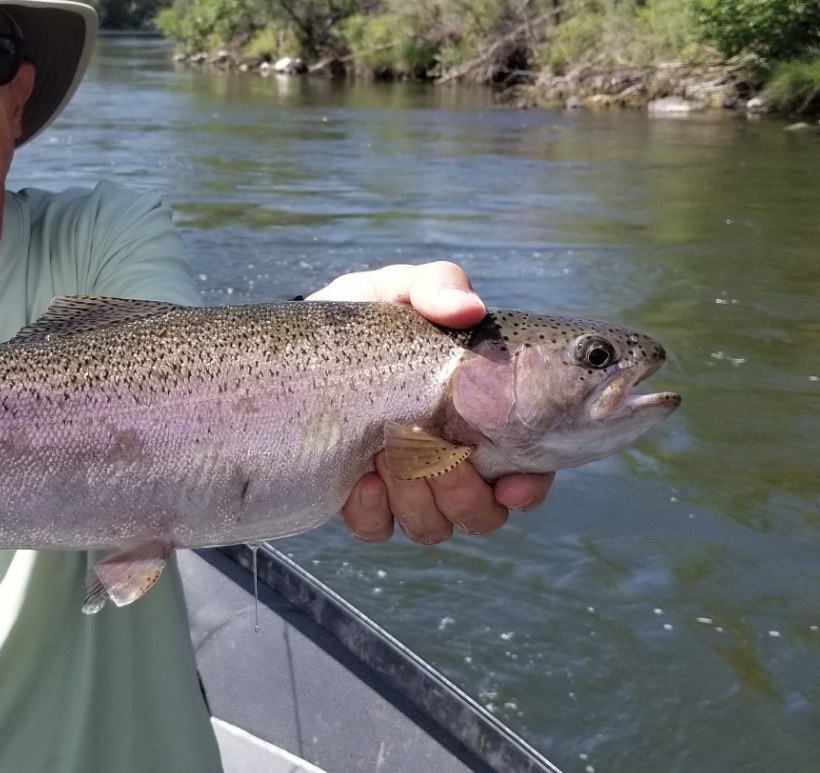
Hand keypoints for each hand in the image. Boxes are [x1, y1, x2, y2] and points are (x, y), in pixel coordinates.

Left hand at [309, 262, 556, 543]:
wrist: (290, 352)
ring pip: (437, 528)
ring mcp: (405, 488)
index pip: (529, 468)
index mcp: (478, 416)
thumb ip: (435, 287)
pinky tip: (357, 476)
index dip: (529, 485)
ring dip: (416, 496)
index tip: (511, 481)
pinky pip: (379, 532)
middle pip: (484, 513)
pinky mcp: (361, 505)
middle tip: (425, 441)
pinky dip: (371, 509)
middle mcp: (451, 460)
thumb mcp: (394, 292)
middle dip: (459, 488)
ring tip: (385, 449)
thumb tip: (469, 308)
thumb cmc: (358, 318)